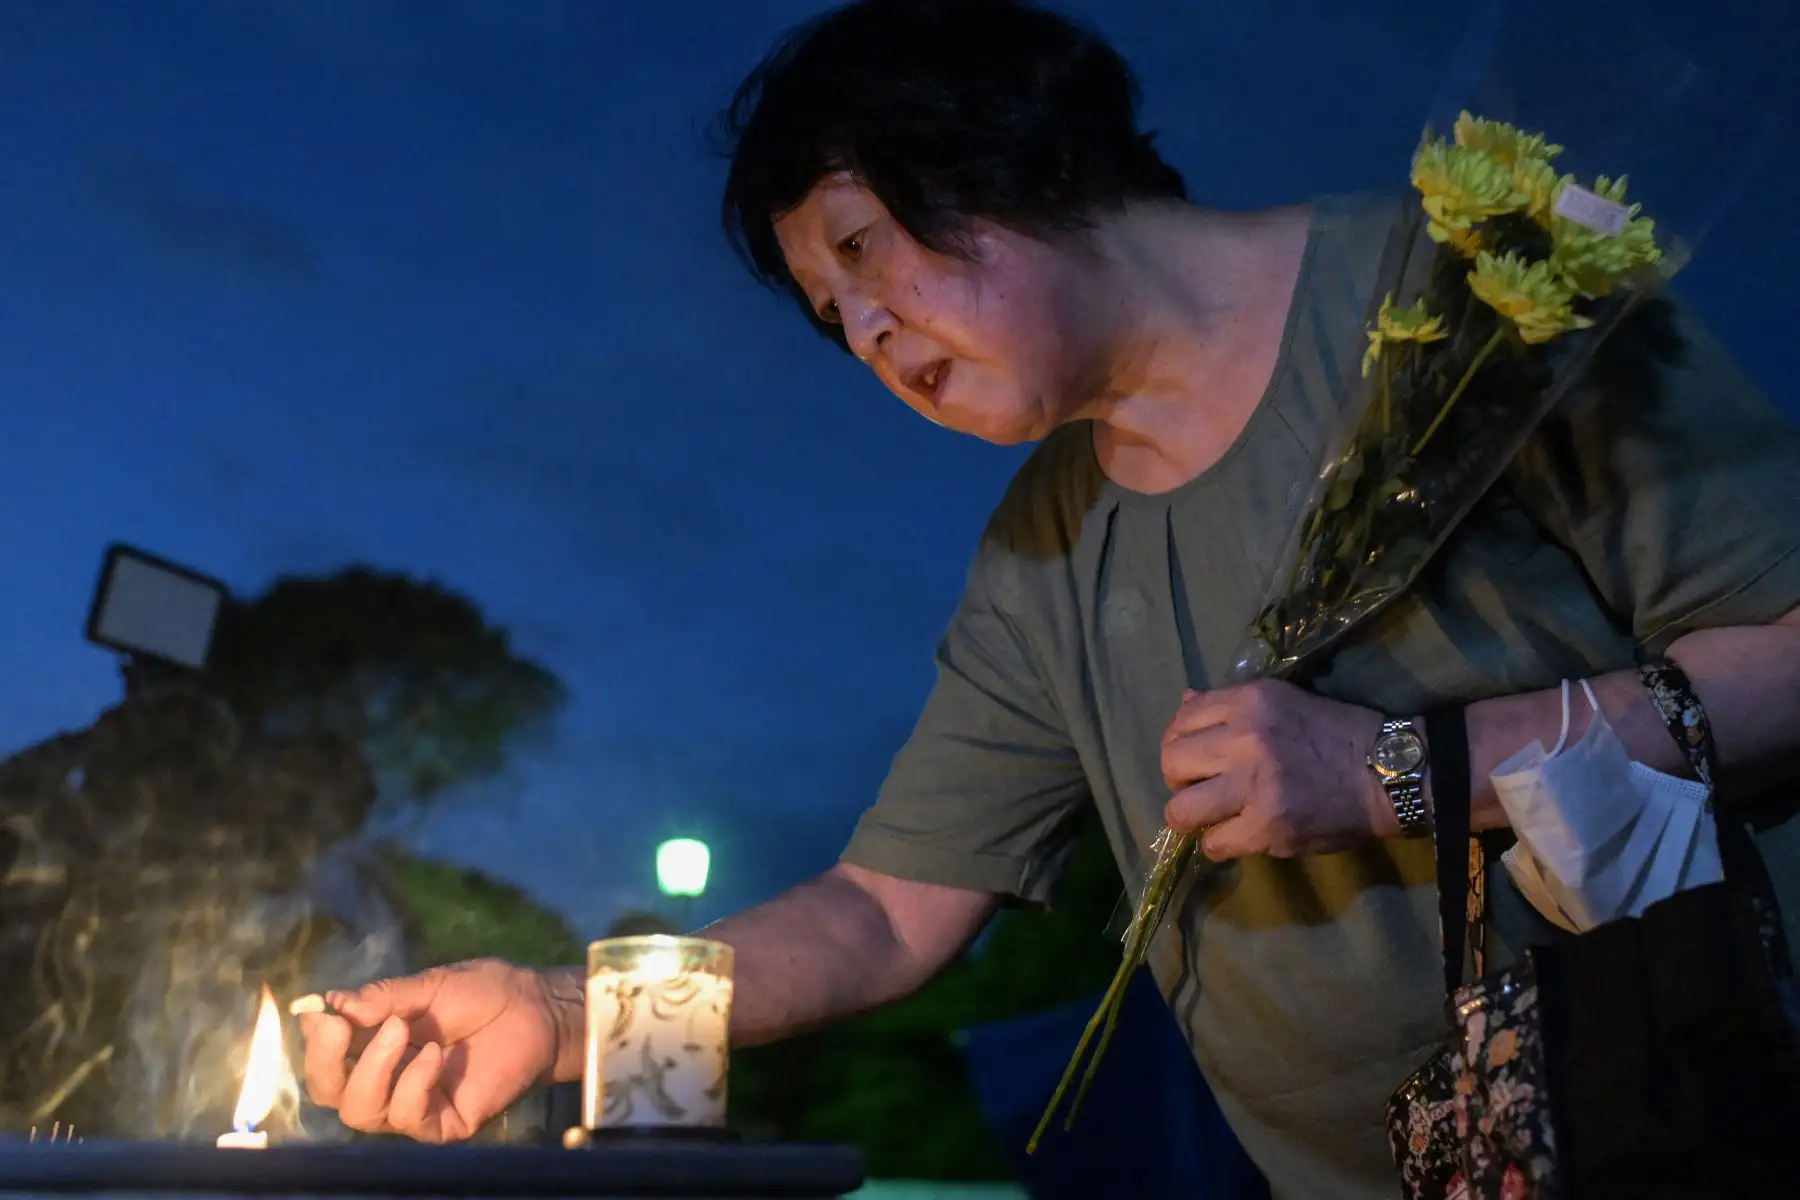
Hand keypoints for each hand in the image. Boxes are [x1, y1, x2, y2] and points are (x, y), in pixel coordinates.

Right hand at [299, 958, 577, 1142]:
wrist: (536, 1008)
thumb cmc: (484, 994)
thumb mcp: (427, 988)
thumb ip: (380, 1000)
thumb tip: (324, 1004)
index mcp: (376, 1047)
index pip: (327, 1060)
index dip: (317, 1042)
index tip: (323, 1014)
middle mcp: (387, 1081)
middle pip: (332, 1093)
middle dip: (328, 1062)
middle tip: (343, 1027)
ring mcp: (414, 1106)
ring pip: (361, 1111)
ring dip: (373, 1068)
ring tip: (401, 1029)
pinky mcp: (443, 1125)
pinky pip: (407, 1116)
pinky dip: (413, 1082)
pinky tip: (435, 1054)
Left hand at [1160, 679, 1393, 859]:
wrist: (1386, 773)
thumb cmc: (1335, 734)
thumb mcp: (1282, 700)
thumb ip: (1231, 705)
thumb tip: (1184, 702)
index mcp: (1249, 702)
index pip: (1181, 720)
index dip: (1180, 741)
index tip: (1196, 757)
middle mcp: (1244, 740)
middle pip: (1171, 762)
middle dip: (1179, 779)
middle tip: (1200, 787)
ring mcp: (1253, 786)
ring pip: (1181, 810)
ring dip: (1191, 817)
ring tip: (1210, 816)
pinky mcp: (1266, 827)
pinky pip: (1213, 844)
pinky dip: (1220, 844)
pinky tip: (1237, 835)